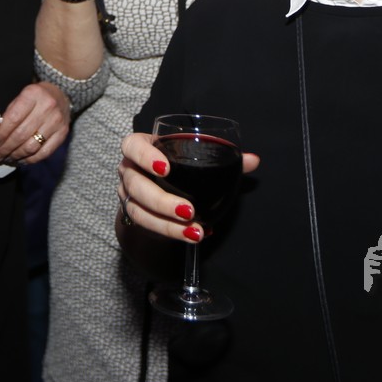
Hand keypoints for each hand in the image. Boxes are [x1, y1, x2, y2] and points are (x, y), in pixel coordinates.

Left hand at [0, 82, 69, 164]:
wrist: (60, 96)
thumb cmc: (35, 99)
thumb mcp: (21, 98)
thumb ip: (9, 115)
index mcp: (33, 95)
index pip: (13, 119)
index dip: (1, 134)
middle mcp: (47, 107)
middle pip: (21, 135)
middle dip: (6, 148)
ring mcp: (56, 121)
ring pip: (32, 146)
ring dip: (16, 156)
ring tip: (7, 159)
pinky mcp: (62, 134)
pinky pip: (44, 153)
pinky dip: (30, 160)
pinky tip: (21, 160)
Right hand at [117, 132, 259, 242]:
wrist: (155, 183)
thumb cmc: (175, 163)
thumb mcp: (193, 154)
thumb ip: (222, 156)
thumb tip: (253, 160)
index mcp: (140, 147)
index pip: (131, 146)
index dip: (144, 156)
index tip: (165, 169)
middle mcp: (129, 170)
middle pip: (135, 185)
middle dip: (161, 200)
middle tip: (188, 210)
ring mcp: (127, 194)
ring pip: (138, 210)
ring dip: (166, 223)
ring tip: (194, 230)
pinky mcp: (133, 214)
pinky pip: (146, 226)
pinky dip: (170, 232)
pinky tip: (192, 234)